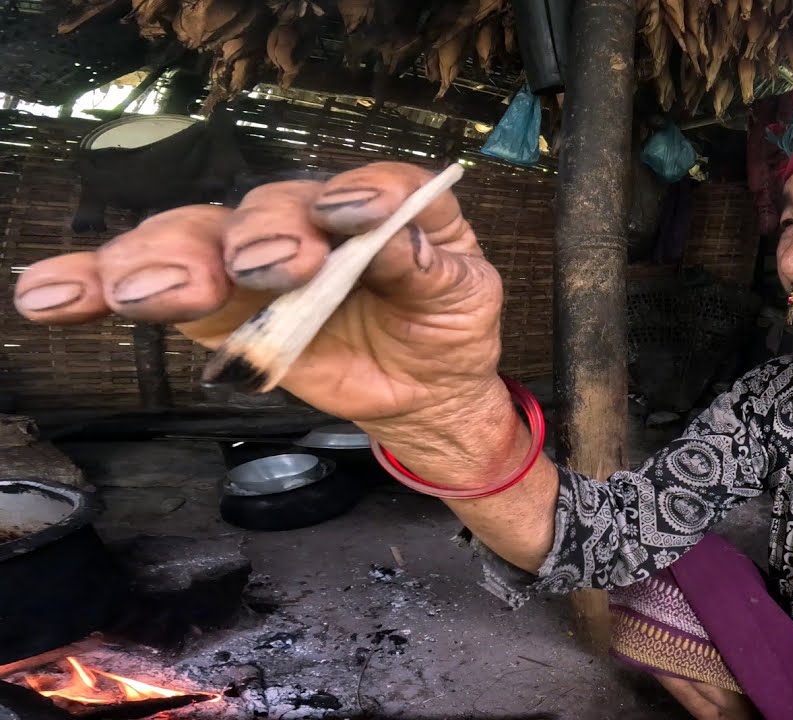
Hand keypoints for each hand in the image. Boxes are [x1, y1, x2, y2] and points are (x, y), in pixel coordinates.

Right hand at [13, 162, 506, 430]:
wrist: (425, 390)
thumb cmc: (446, 327)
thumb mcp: (463, 296)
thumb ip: (428, 266)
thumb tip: (393, 238)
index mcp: (384, 208)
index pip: (369, 187)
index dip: (355, 196)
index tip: (343, 214)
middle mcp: (311, 220)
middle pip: (272, 209)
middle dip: (257, 236)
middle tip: (251, 267)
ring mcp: (255, 260)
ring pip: (199, 240)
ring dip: (167, 259)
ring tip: (144, 291)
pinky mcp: (216, 306)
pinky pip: (150, 289)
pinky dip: (96, 288)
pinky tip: (54, 294)